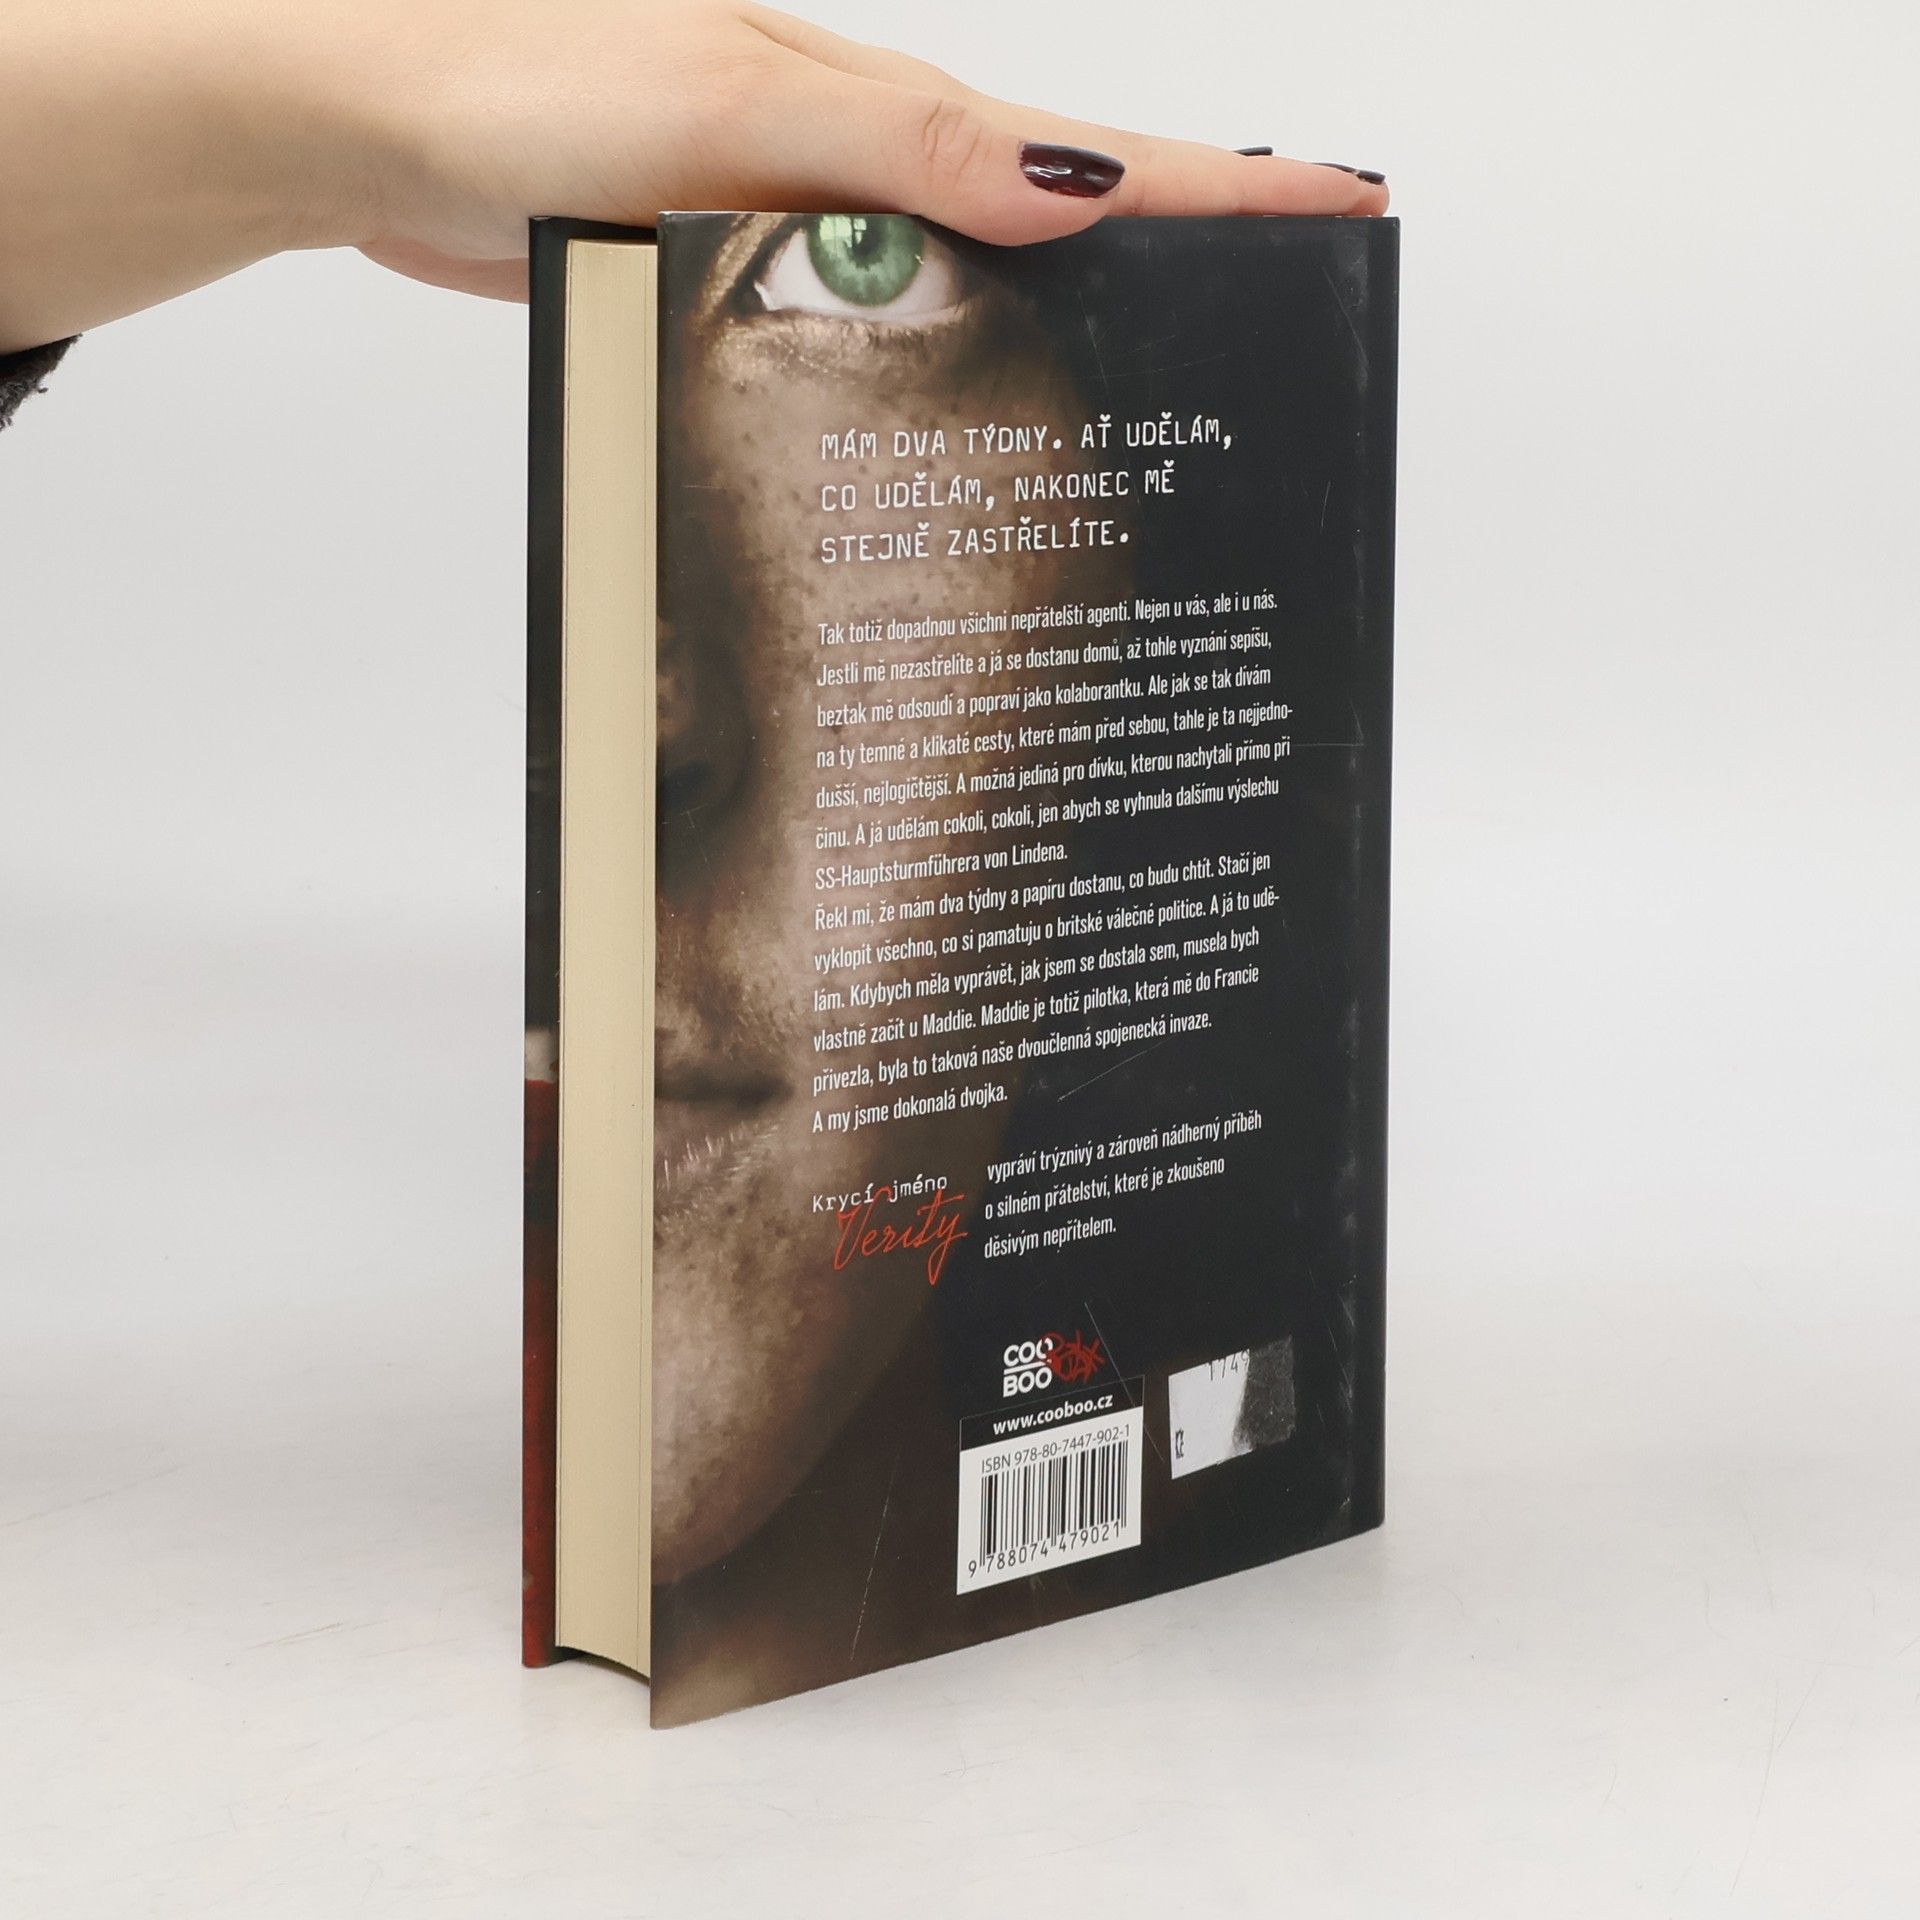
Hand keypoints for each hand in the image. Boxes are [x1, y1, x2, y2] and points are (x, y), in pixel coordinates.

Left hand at [0, 0, 1387, 349]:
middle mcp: (870, 175)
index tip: (1346, 210)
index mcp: (890, 124)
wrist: (379, 116)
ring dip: (1074, 331)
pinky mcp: (755, 278)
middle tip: (1292, 322)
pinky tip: (967, 414)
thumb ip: (901, 152)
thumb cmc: (527, 88)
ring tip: (1166, 400)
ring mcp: (816, 228)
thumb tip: (1075, 190)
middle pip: (1064, 227)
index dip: (1228, 190)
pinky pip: (887, 327)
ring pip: (980, 288)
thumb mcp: (727, 105)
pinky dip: (949, 363)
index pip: (1097, 159)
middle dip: (1187, 270)